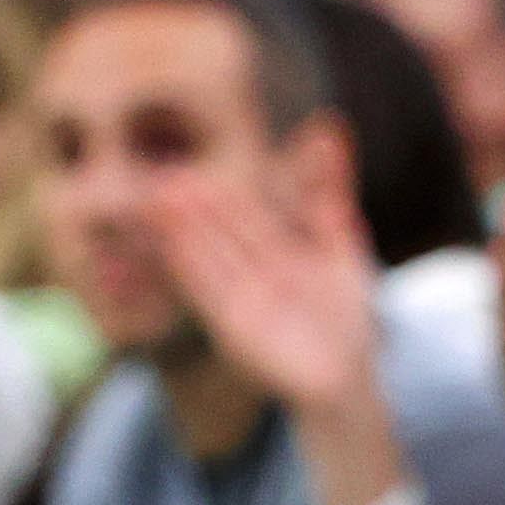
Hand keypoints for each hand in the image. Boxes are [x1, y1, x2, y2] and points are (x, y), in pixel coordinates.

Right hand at [143, 155, 380, 412]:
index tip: (187, 172)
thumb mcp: (341, 244)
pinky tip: (170, 242)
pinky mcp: (234, 329)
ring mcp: (241, 302)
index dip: (218, 198)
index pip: (243, 220)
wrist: (349, 379)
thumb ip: (330, 191)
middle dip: (191, 209)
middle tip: (162, 177)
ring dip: (181, 232)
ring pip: (206, 258)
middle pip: (218, 235)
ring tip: (155, 199)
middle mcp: (253, 276)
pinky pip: (207, 291)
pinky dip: (189, 266)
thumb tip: (330, 125)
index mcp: (276, 256)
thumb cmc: (347, 318)